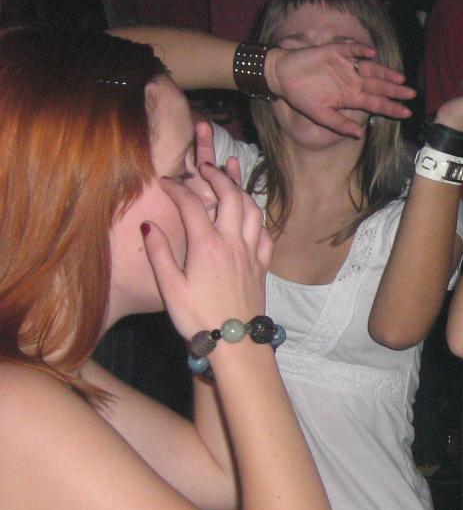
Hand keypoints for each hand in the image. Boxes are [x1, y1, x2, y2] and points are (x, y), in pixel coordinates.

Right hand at [143, 162, 272, 340]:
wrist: (236, 343)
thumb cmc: (197, 318)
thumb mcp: (169, 287)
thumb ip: (159, 253)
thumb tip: (149, 225)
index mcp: (207, 246)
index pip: (192, 204)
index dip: (178, 188)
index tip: (165, 180)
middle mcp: (233, 243)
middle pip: (230, 196)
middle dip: (217, 176)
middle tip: (204, 166)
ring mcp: (252, 253)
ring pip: (253, 210)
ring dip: (241, 191)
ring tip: (230, 180)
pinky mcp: (262, 266)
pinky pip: (265, 233)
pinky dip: (257, 217)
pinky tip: (250, 216)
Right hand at [266, 42, 415, 138]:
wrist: (283, 75)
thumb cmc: (301, 96)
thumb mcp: (320, 115)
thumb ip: (340, 124)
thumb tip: (359, 135)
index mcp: (351, 97)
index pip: (376, 103)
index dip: (391, 107)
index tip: (407, 112)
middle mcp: (353, 81)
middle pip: (378, 86)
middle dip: (395, 90)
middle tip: (412, 93)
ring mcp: (347, 66)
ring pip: (371, 69)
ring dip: (384, 72)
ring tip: (399, 77)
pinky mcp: (337, 52)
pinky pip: (352, 50)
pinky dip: (361, 50)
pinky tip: (371, 53)